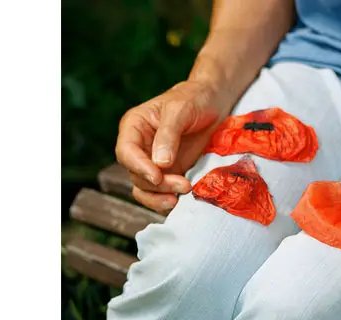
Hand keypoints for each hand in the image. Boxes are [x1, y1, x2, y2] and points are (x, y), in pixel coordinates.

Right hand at [115, 80, 233, 212]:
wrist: (214, 102)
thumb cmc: (194, 98)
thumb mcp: (180, 110)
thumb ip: (168, 135)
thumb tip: (160, 163)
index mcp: (134, 127)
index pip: (126, 152)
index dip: (139, 167)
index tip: (158, 177)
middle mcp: (139, 147)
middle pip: (136, 174)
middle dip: (158, 185)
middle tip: (184, 185)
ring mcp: (153, 162)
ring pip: (145, 188)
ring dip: (161, 196)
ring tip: (183, 194)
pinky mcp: (169, 173)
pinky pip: (161, 193)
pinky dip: (168, 199)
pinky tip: (182, 199)